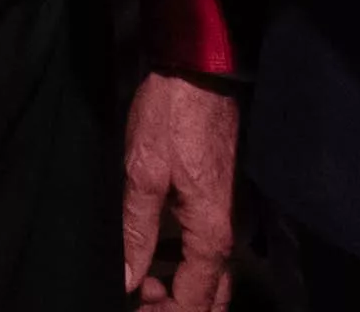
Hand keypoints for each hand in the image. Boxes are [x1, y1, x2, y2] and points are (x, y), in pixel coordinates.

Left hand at [117, 72, 236, 311]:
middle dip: (179, 309)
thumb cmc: (171, 116)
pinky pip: (210, 249)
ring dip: (184, 289)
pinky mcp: (223, 200)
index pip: (196, 299)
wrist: (200, 71)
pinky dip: (189, 265)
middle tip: (141, 303)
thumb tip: (129, 279)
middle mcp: (230, 230)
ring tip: (143, 285)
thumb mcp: (143, 173)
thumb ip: (136, 230)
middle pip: (214, 295)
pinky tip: (159, 258)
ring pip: (215, 274)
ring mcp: (230, 215)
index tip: (135, 311)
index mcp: (211, 231)